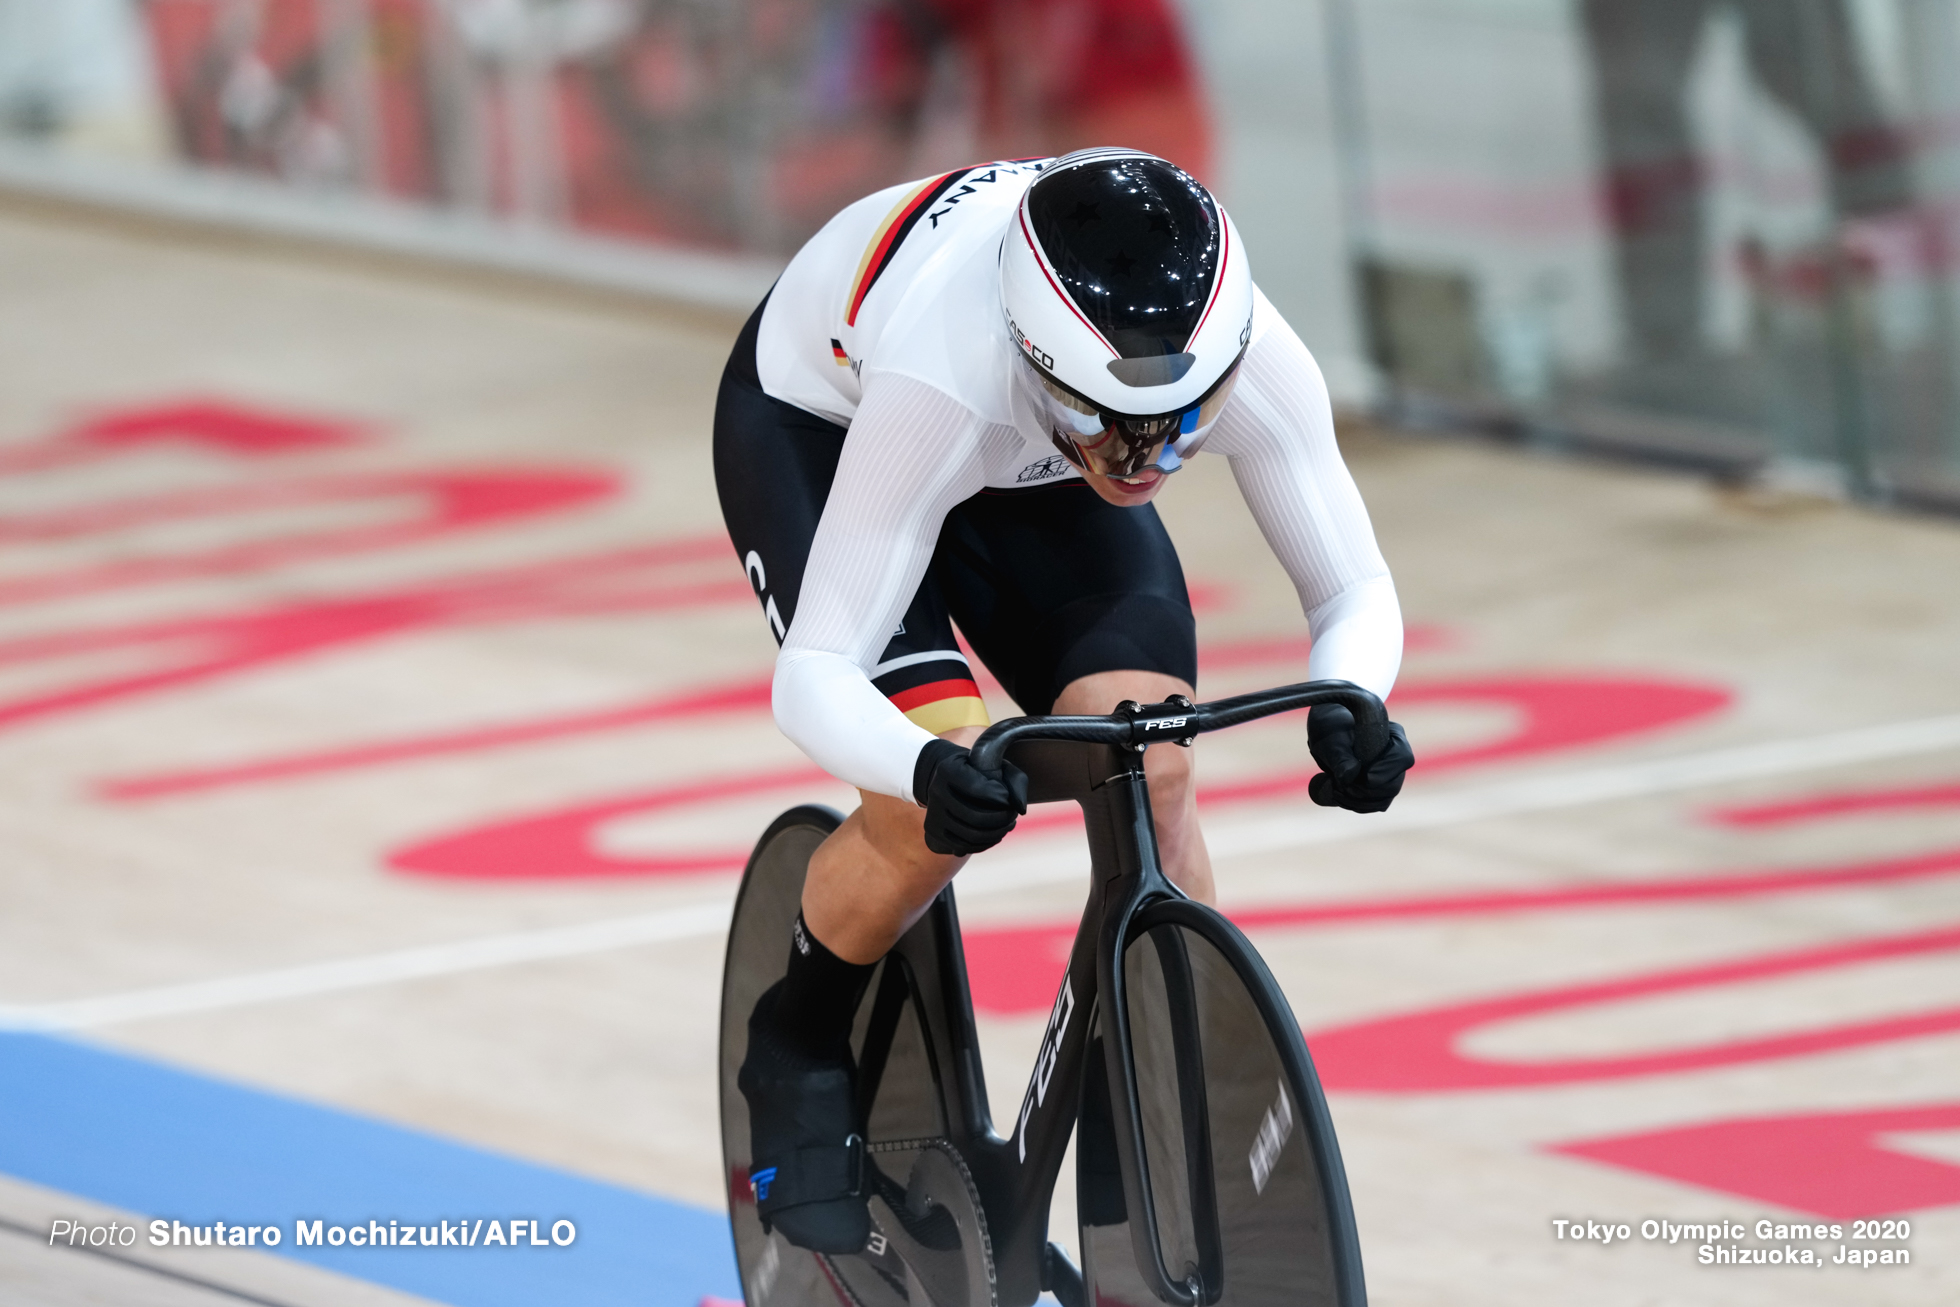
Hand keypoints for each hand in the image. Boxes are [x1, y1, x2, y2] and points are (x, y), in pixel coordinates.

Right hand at [915, 739, 1028, 855]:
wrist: (947, 779)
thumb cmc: (978, 770)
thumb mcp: (997, 764)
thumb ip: (1015, 780)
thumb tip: (1021, 809)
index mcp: (947, 770)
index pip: (976, 788)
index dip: (999, 797)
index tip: (1009, 798)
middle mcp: (935, 792)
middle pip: (974, 817)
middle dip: (1001, 819)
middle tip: (1013, 815)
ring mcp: (933, 815)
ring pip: (971, 835)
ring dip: (997, 833)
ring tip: (1008, 825)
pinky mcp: (934, 833)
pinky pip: (964, 847)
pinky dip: (985, 843)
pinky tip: (996, 834)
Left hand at [1307, 703, 1412, 812]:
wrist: (1327, 735)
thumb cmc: (1331, 730)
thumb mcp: (1332, 741)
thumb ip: (1340, 757)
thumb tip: (1351, 776)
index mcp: (1393, 736)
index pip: (1402, 758)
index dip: (1386, 772)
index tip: (1365, 778)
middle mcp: (1396, 757)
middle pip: (1392, 785)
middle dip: (1364, 791)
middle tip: (1340, 785)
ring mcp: (1390, 775)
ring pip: (1383, 799)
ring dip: (1357, 801)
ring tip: (1335, 789)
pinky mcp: (1379, 788)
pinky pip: (1374, 804)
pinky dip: (1355, 805)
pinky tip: (1337, 794)